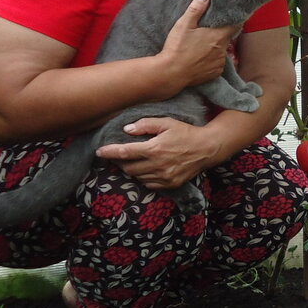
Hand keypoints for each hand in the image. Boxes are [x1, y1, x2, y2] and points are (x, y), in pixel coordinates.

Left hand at [95, 118, 222, 189]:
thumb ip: (145, 125)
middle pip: (127, 167)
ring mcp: (164, 177)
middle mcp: (157, 165)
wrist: (208, 148)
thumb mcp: (167, 123)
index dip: (109, 152)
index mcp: (154, 148)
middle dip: (119, 161)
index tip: (99, 151)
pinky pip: (148, 184)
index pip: (124, 152)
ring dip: (131, 169)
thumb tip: (126, 130)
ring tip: (132, 161)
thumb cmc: (186, 132)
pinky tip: (146, 169)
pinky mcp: (169, 184)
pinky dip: (143, 177)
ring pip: (137, 177)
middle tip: (118, 155)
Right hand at [159, 0, 240, 89]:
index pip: (235, 26)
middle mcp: (223, 50)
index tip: (230, 17)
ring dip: (216, 48)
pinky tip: (201, 58)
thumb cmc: (177, 47)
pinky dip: (212, 60)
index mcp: (218, 36)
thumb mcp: (184, 25)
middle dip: (221, 34)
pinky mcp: (215, 73)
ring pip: (222, 51)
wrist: (171, 73)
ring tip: (203, 46)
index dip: (233, 21)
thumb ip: (196, 9)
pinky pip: (217, 63)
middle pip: (227, 38)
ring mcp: (220, 62)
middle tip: (211, 31)